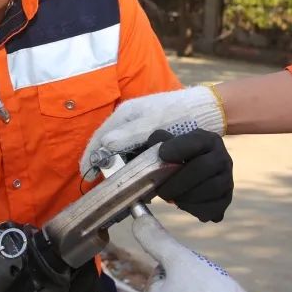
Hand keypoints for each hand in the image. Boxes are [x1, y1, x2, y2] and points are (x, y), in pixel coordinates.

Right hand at [80, 86, 226, 178]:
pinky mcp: (149, 135)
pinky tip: (134, 173)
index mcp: (125, 114)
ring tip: (116, 181)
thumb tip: (104, 147)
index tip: (86, 174)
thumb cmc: (178, 114)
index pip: (99, 137)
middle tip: (101, 181)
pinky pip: (133, 151)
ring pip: (120, 149)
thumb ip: (128, 135)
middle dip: (103, 162)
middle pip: (107, 144)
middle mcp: (128, 120)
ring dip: (118, 164)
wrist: (205, 110)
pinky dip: (131, 163)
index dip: (91, 156)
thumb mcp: (152, 125)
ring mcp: (138, 127)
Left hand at [150, 129, 233, 221]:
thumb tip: (157, 151)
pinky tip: (182, 204)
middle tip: (161, 191)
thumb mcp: (170, 141)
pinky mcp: (226, 199)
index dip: (178, 149)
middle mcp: (223, 158)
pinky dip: (195, 209)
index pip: (196, 142)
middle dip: (178, 182)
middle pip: (203, 168)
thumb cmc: (180, 154)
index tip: (162, 155)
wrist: (198, 168)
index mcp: (209, 140)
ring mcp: (227, 179)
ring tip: (171, 197)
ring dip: (186, 197)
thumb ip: (160, 141)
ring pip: (211, 189)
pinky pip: (214, 207)